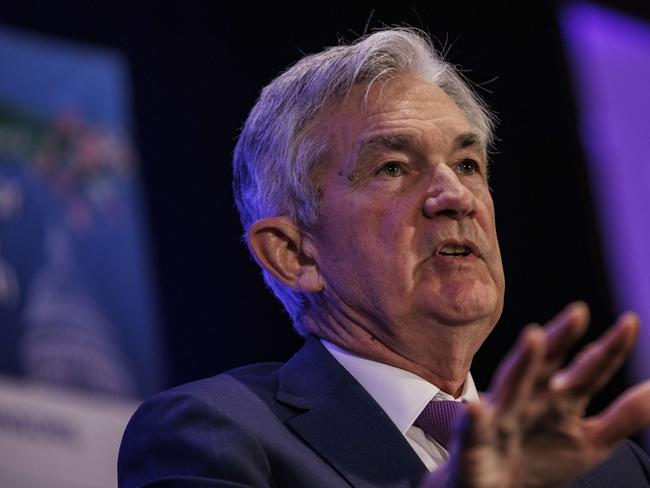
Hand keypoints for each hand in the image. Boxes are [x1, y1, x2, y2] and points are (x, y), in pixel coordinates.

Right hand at [424, 302, 649, 487]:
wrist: (492, 487)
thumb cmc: (538, 458)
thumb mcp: (590, 442)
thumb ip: (624, 416)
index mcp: (560, 398)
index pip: (589, 370)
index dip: (610, 349)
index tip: (631, 323)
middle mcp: (531, 398)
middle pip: (547, 364)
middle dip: (561, 339)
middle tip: (578, 314)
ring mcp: (501, 416)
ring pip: (511, 385)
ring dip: (523, 362)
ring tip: (533, 337)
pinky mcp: (473, 439)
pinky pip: (473, 428)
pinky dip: (474, 417)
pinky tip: (477, 408)